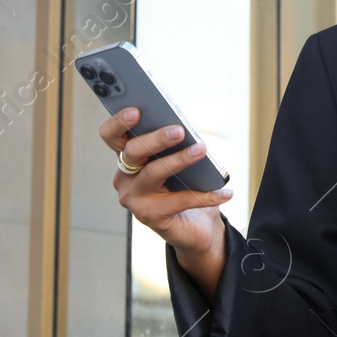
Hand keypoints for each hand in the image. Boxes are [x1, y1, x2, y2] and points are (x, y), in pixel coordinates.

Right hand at [100, 107, 233, 298]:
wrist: (192, 225)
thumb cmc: (183, 186)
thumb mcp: (176, 160)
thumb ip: (173, 144)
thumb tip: (184, 128)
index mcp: (126, 158)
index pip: (111, 136)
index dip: (119, 122)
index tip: (136, 110)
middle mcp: (124, 178)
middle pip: (133, 152)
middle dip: (156, 138)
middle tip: (179, 130)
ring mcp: (134, 198)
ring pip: (154, 173)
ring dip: (180, 159)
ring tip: (202, 150)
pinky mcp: (150, 217)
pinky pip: (180, 201)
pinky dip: (207, 195)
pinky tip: (225, 192)